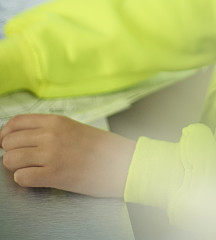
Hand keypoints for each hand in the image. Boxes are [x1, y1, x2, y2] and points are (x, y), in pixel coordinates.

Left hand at [0, 114, 135, 197]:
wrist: (118, 162)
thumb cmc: (97, 147)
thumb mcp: (72, 127)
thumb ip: (48, 129)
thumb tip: (21, 135)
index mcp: (55, 121)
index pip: (16, 122)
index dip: (5, 134)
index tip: (6, 142)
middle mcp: (50, 135)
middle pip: (9, 142)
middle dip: (10, 151)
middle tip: (20, 158)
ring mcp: (51, 155)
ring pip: (10, 159)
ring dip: (15, 166)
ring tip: (28, 168)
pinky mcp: (53, 175)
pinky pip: (21, 177)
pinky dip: (23, 179)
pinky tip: (35, 177)